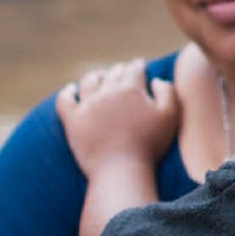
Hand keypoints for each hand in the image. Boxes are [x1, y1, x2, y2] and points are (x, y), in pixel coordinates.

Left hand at [57, 61, 180, 173]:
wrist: (121, 170)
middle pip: (112, 73)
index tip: (140, 65)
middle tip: (122, 71)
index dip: (137, 65)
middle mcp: (107, 92)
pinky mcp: (73, 121)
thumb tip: (156, 80)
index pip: (134, 69)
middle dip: (119, 70)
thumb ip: (168, 93)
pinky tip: (70, 90)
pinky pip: (65, 100)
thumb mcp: (170, 117)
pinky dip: (67, 92)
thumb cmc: (150, 146)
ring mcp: (87, 106)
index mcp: (131, 89)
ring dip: (95, 76)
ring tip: (99, 76)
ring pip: (88, 81)